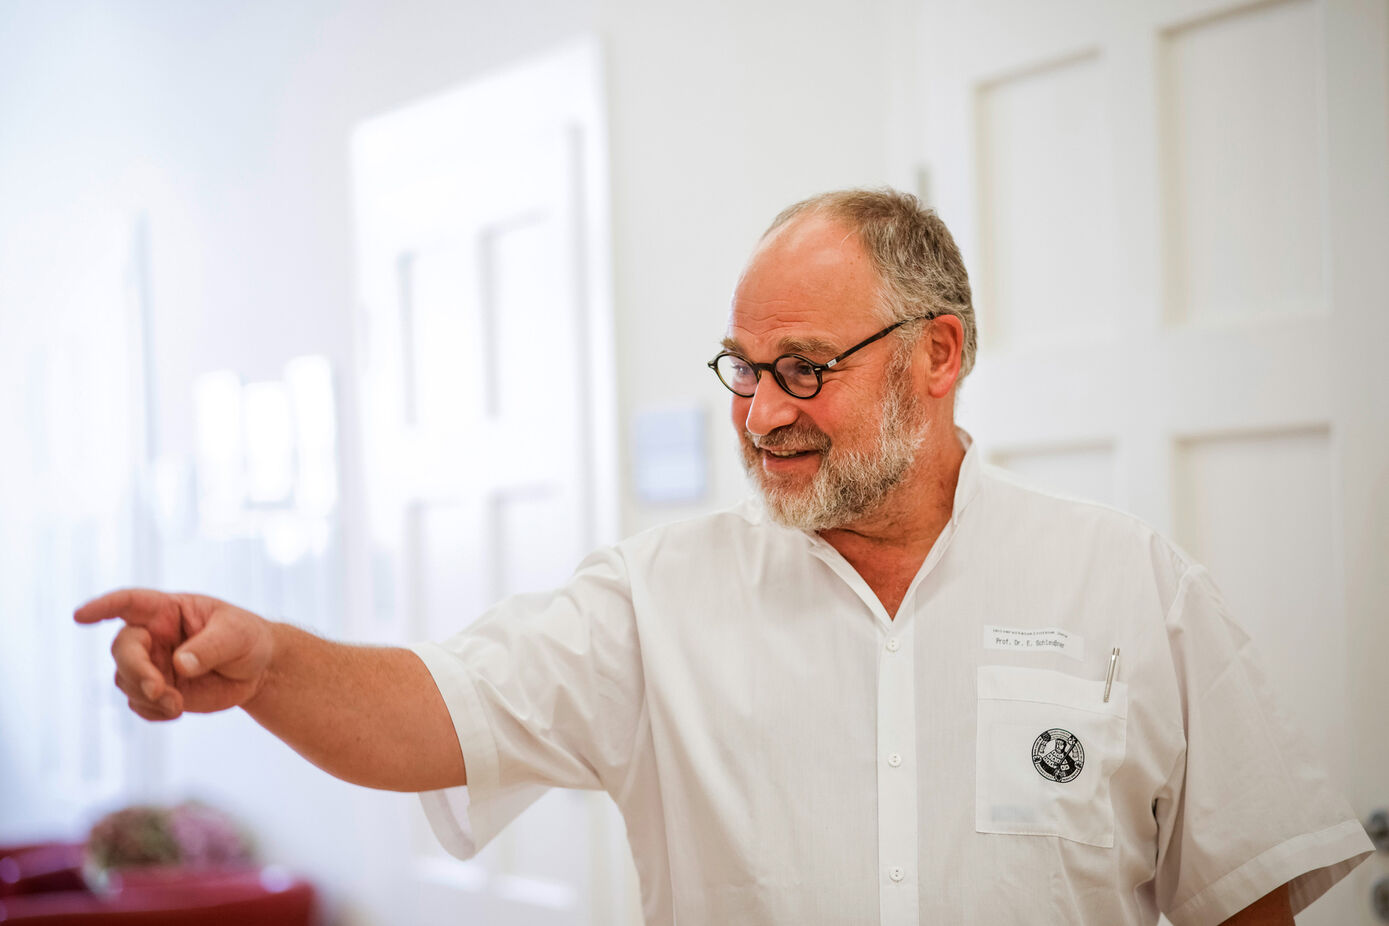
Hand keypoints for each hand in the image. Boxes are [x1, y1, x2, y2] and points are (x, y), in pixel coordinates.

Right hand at [74, 588, 274, 720]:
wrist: (258, 670)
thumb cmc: (246, 639)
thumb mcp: (236, 635)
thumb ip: (209, 647)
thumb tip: (180, 663)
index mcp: (167, 611)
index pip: (129, 603)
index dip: (103, 607)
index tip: (80, 616)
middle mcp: (152, 636)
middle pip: (123, 649)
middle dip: (135, 670)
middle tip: (158, 690)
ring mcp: (152, 665)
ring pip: (126, 680)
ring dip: (147, 696)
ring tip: (178, 704)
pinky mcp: (157, 691)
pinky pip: (138, 704)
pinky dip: (152, 711)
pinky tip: (175, 711)